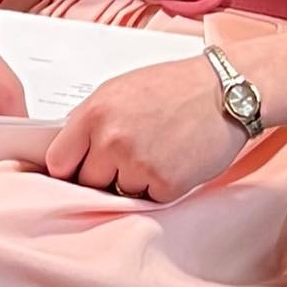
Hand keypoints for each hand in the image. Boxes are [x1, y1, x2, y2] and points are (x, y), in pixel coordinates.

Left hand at [44, 54, 250, 202]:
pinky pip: (148, 198)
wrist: (227, 92)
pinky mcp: (165, 185)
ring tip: (157, 151)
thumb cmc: (176, 87)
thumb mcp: (120, 90)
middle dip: (104, 174)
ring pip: (118, 193)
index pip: (59, 160)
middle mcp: (112, 139)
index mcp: (95, 113)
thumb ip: (91, 120)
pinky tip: (173, 160)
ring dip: (134, 180)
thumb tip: (70, 150)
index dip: (70, 167)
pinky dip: (159, 186)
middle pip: (87, 182)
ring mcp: (138, 164)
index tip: (78, 168)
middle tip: (130, 154)